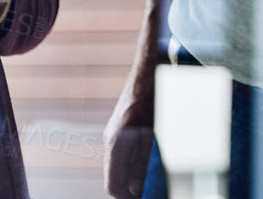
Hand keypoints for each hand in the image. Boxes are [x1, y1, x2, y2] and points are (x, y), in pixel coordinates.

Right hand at [104, 53, 155, 196]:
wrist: (146, 75)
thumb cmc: (152, 102)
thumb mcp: (150, 137)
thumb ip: (141, 165)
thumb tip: (136, 191)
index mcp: (116, 146)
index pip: (113, 186)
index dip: (126, 198)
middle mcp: (110, 142)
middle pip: (113, 178)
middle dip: (128, 190)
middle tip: (146, 194)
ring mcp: (112, 136)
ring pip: (116, 168)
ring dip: (130, 178)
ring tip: (147, 184)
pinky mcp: (118, 130)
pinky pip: (120, 156)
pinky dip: (130, 166)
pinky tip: (145, 165)